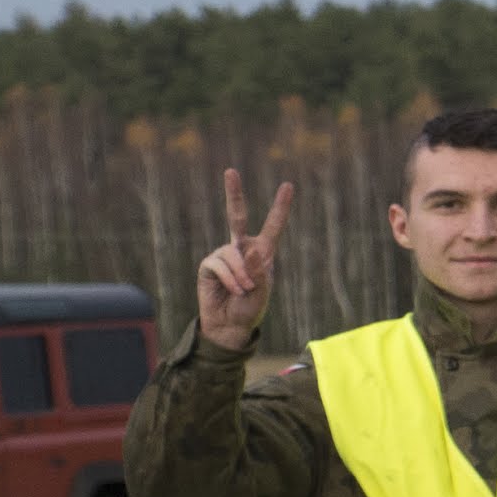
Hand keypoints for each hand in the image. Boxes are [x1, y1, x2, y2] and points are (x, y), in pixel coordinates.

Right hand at [193, 169, 292, 352]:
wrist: (231, 325)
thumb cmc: (250, 307)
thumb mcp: (262, 290)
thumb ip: (258, 271)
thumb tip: (250, 250)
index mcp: (263, 252)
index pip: (273, 226)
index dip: (280, 207)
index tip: (288, 185)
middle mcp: (242, 248)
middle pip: (236, 216)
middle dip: (234, 194)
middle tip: (230, 171)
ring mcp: (224, 255)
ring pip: (232, 254)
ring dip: (241, 275)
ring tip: (245, 291)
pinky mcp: (209, 265)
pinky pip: (220, 266)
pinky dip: (230, 279)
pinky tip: (234, 290)